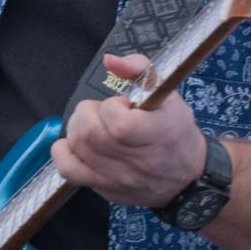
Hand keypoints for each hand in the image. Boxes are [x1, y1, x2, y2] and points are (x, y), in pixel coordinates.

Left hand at [51, 53, 206, 207]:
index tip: (124, 105)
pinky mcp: (104, 189)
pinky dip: (64, 152)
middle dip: (88, 113)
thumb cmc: (177, 132)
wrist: (187, 178)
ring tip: (94, 125)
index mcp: (156, 134)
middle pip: (89, 133)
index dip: (112, 106)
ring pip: (77, 148)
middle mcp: (135, 161)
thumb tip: (109, 60)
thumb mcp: (169, 95)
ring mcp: (117, 179)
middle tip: (103, 112)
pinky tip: (74, 143)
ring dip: (78, 128)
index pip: (117, 122)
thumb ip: (140, 69)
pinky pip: (70, 172)